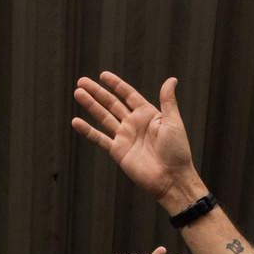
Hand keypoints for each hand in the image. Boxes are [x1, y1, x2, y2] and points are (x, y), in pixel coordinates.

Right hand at [71, 72, 199, 206]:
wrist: (171, 178)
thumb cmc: (177, 151)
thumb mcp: (173, 122)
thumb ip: (168, 101)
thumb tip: (171, 79)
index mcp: (147, 114)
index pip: (128, 95)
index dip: (116, 85)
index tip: (103, 75)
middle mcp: (134, 123)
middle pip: (111, 103)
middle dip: (97, 92)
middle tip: (82, 81)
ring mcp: (124, 137)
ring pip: (103, 117)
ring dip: (90, 105)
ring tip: (78, 93)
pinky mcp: (118, 151)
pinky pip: (100, 138)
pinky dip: (88, 131)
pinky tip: (76, 122)